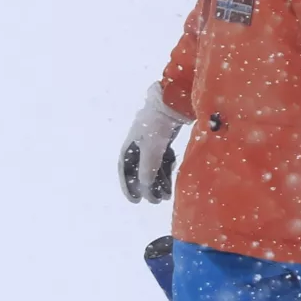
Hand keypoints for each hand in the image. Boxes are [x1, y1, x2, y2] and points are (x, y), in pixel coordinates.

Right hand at [119, 85, 188, 204]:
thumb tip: (144, 188)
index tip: (134, 201)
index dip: (128, 185)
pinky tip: (171, 181)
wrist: (175, 100)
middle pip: (140, 169)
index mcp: (130, 144)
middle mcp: (139, 143)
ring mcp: (153, 140)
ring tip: (165, 196)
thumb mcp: (152, 149)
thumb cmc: (159, 123)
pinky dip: (166, 171)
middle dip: (146, 186)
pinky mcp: (166, 137)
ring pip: (153, 165)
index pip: (125, 169)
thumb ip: (147, 170)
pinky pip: (163, 159)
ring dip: (158, 181)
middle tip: (154, 201)